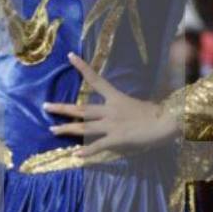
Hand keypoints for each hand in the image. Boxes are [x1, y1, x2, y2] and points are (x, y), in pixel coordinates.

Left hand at [43, 53, 178, 159]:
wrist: (167, 122)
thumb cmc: (157, 112)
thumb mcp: (139, 104)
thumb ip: (126, 105)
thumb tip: (123, 106)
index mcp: (116, 98)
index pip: (96, 79)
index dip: (82, 67)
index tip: (70, 56)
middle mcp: (110, 110)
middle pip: (81, 109)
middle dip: (62, 108)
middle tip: (45, 106)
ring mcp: (112, 125)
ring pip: (84, 128)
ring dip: (67, 129)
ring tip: (52, 130)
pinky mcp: (117, 139)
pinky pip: (98, 146)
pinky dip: (87, 152)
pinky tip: (76, 155)